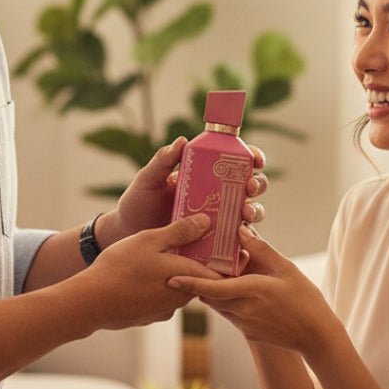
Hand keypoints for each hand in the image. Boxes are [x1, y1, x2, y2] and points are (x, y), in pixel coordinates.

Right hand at [89, 213, 221, 329]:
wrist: (90, 302)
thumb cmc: (121, 267)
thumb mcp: (150, 239)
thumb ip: (180, 231)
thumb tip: (206, 222)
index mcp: (188, 277)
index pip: (220, 273)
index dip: (225, 259)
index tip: (224, 244)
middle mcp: (181, 298)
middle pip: (198, 278)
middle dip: (196, 262)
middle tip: (189, 241)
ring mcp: (164, 309)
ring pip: (178, 288)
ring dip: (175, 273)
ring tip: (162, 255)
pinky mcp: (149, 315)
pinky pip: (161, 298)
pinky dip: (158, 286)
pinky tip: (143, 274)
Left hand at [100, 138, 268, 244]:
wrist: (130, 234)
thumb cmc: (140, 201)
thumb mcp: (149, 179)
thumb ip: (163, 160)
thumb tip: (181, 140)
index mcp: (207, 173)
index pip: (238, 160)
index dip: (253, 156)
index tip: (255, 159)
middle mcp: (219, 195)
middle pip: (251, 186)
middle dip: (257, 184)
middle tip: (250, 187)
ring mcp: (219, 220)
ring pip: (249, 214)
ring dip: (255, 212)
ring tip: (245, 214)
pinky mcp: (216, 244)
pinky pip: (236, 245)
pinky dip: (244, 246)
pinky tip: (242, 247)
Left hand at [168, 225, 336, 356]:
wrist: (316, 337)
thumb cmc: (305, 299)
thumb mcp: (286, 269)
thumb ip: (262, 250)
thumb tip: (241, 230)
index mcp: (250, 292)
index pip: (210, 288)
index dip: (189, 282)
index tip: (171, 276)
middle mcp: (242, 310)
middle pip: (208, 296)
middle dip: (197, 283)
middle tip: (186, 266)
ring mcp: (243, 324)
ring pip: (217, 305)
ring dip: (211, 292)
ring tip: (206, 275)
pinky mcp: (248, 332)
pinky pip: (228, 313)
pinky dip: (224, 301)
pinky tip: (232, 289)